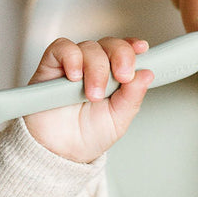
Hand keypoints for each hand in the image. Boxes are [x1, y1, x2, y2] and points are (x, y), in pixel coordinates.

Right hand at [25, 36, 151, 162]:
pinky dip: (71, 58)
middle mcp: (95, 67)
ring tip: (93, 94)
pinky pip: (62, 48)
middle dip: (120, 57)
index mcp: (114, 77)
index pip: (126, 51)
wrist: (59, 152)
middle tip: (122, 77)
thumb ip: (132, 96)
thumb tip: (146, 74)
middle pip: (110, 44)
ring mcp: (73, 65)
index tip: (143, 50)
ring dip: (96, 69)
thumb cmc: (88, 135)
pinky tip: (75, 77)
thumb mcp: (118, 119)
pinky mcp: (51, 66)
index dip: (134, 46)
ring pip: (89, 47)